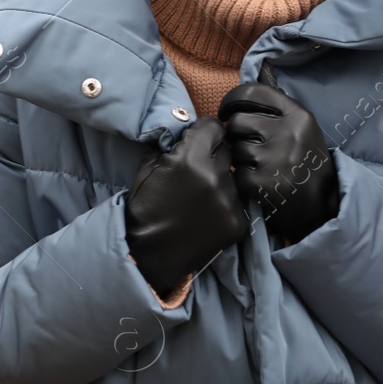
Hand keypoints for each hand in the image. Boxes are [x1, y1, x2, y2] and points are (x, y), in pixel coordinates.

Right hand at [124, 117, 250, 296]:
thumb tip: (181, 132)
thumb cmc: (143, 210)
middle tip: (195, 171)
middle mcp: (215, 177)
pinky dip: (224, 204)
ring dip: (219, 180)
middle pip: (226, 150)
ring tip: (200, 197)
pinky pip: (237, 201)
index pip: (213, 126)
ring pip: (232, 177)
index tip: (196, 141)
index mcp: (189, 160)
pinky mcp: (239, 222)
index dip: (202, 132)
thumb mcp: (145, 169)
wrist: (150, 257)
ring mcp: (229, 202)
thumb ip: (167, 146)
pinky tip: (206, 214)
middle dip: (211, 155)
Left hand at [217, 83, 339, 244]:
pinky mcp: (263, 183)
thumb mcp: (302, 128)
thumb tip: (257, 71)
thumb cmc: (306, 163)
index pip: (252, 92)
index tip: (227, 111)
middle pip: (236, 122)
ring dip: (240, 159)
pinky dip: (242, 180)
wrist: (323, 207)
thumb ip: (277, 108)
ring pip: (235, 148)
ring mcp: (275, 159)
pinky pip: (236, 173)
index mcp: (298, 115)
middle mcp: (288, 133)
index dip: (231, 100)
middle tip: (249, 147)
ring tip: (261, 168)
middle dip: (236, 135)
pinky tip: (260, 184)